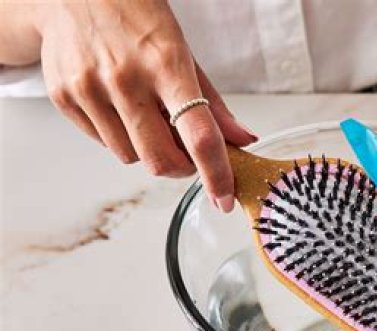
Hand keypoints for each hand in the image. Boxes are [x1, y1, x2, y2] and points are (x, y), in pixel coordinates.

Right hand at [34, 0, 255, 211]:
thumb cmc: (136, 17)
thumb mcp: (184, 51)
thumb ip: (214, 103)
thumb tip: (242, 139)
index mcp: (165, 64)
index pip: (198, 135)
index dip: (215, 174)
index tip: (224, 197)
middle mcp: (124, 79)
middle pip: (160, 160)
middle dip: (181, 168)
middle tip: (188, 153)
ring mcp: (89, 89)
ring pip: (130, 157)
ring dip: (148, 150)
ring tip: (147, 114)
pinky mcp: (64, 98)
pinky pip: (103, 144)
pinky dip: (120, 137)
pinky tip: (120, 107)